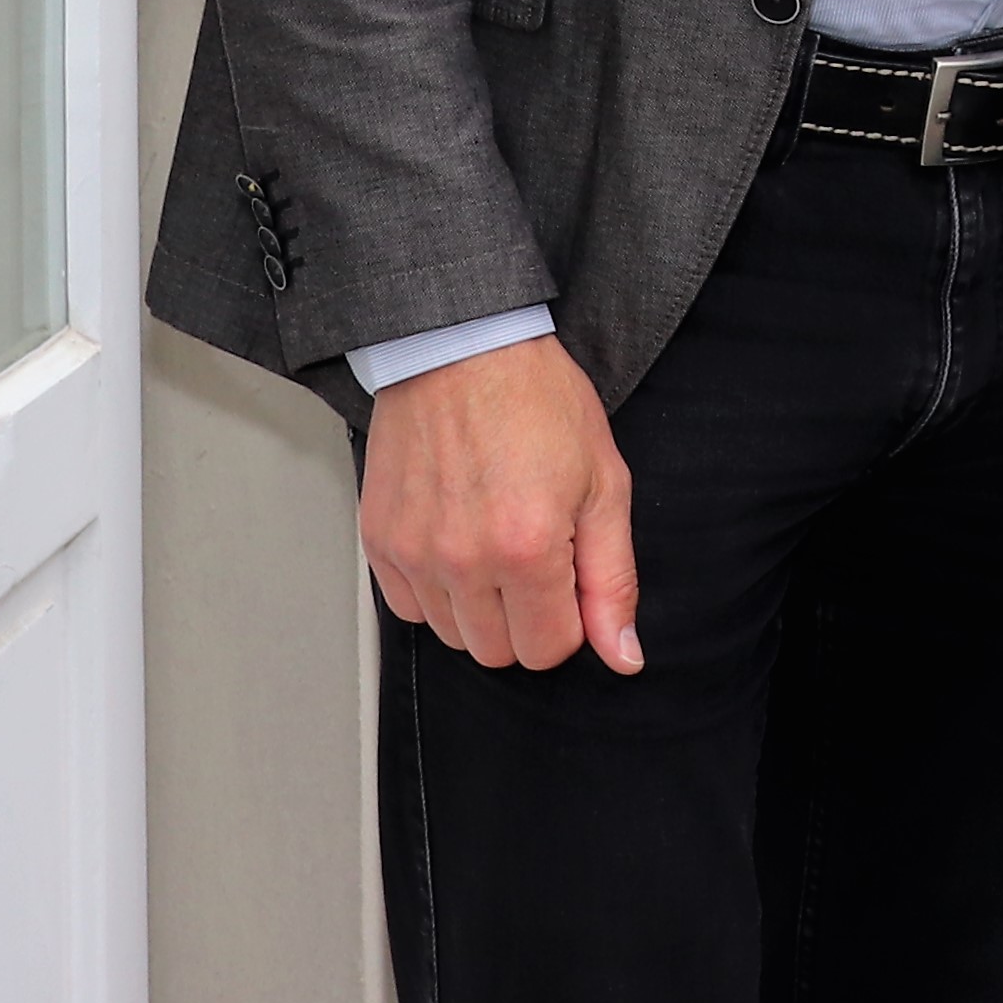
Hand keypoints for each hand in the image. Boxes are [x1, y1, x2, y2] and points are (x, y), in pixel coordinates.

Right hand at [359, 331, 640, 674]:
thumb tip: (623, 656)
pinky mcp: (378, 539)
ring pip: (452, 635)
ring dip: (478, 607)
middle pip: (497, 653)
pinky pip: (407, 607)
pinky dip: (434, 589)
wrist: (462, 346)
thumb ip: (612, 580)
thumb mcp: (604, 483)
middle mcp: (463, 560)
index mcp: (528, 549)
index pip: (548, 651)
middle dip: (524, 619)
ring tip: (493, 540)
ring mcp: (413, 552)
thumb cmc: (537, 401)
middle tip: (534, 554)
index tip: (568, 574)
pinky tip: (456, 540)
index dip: (569, 621)